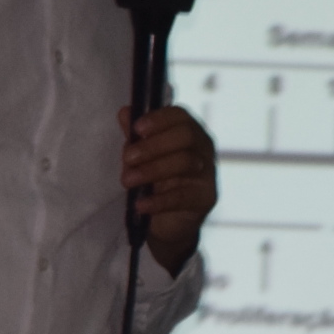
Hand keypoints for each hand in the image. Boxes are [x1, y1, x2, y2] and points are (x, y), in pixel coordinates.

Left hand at [120, 103, 215, 273]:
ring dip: (152, 170)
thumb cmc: (156, 181)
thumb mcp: (141, 157)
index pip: (180, 116)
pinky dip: (159, 200)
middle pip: (185, 136)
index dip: (159, 119)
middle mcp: (203, 147)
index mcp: (188, 130)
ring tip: (127, 180)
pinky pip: (183, 196)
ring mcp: (208, 172)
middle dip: (153, 145)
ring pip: (185, 162)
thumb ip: (135, 137)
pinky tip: (140, 204)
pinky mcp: (206, 198)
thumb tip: (125, 113)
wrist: (167, 221)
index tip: (137, 128)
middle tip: (127, 158)